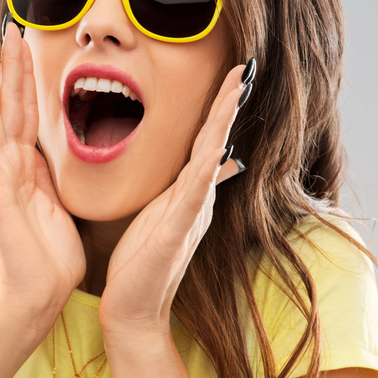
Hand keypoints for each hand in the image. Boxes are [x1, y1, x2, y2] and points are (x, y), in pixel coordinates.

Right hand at [0, 23, 85, 325]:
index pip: (27, 114)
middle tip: (9, 28)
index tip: (28, 46)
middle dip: (9, 67)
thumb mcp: (59, 207)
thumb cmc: (50, 261)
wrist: (37, 297)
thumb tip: (49, 155)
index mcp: (27, 170)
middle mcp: (7, 168)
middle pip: (8, 107)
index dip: (27, 80)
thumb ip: (51, 179)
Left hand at [98, 63, 248, 339]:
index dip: (220, 106)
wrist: (134, 309)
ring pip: (210, 159)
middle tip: (243, 68)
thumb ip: (188, 187)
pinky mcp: (176, 232)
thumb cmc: (141, 263)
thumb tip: (221, 162)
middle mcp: (196, 199)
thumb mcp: (164, 214)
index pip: (207, 139)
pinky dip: (206, 172)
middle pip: (215, 140)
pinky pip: (194, 196)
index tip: (234, 72)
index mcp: (189, 192)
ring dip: (222, 125)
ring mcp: (190, 214)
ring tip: (235, 93)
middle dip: (228, 103)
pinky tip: (216, 152)